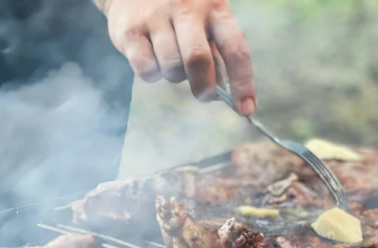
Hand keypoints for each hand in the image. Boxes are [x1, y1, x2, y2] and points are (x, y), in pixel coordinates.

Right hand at [95, 0, 255, 114]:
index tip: (246, 109)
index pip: (235, 48)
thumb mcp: (205, 25)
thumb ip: (217, 57)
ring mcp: (156, 16)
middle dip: (204, 87)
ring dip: (175, 76)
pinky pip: (146, 70)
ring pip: (172, 68)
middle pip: (198, 59)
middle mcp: (186, 8)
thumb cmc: (180, 13)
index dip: (243, 82)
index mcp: (215, 7)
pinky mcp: (130, 30)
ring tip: (171, 61)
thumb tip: (227, 96)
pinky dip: (152, 74)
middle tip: (204, 94)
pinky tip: (151, 58)